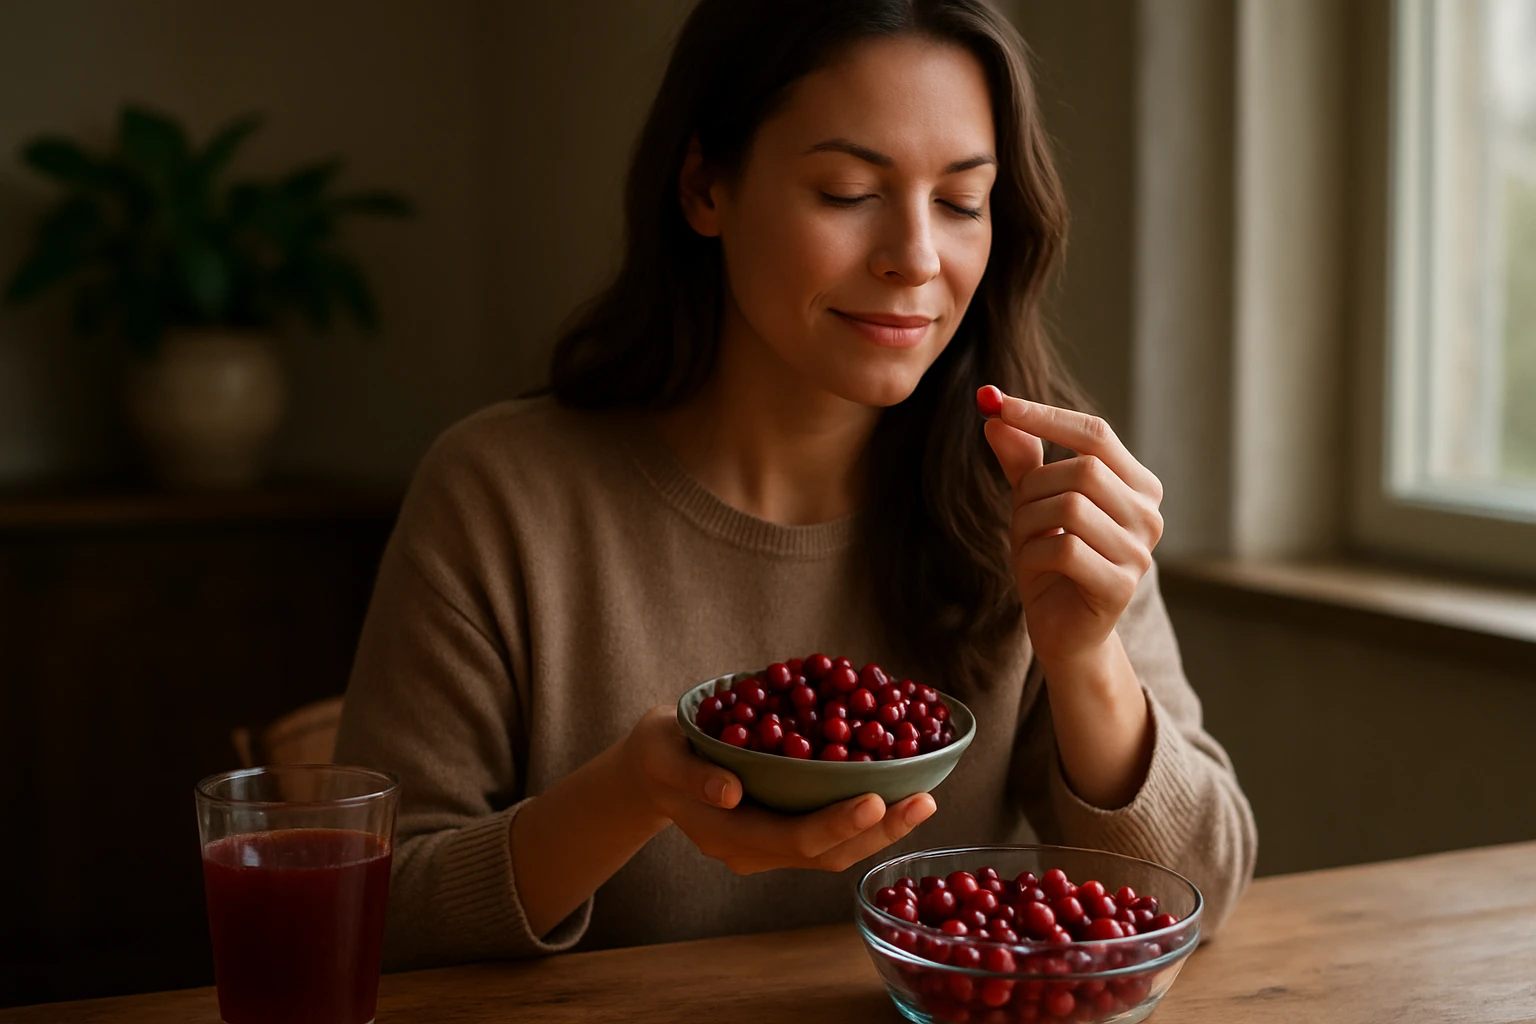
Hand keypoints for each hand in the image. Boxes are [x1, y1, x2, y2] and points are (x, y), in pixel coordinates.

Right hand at [622, 706, 935, 874]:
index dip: (836, 823)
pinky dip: (866, 820)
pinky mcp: (782, 831)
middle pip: (826, 854)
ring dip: (883, 830)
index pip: (792, 838)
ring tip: (924, 801)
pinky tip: (898, 794)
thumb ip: (693, 775)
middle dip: (879, 830)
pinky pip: (829, 836)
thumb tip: (731, 790)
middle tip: (924, 800)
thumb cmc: (658, 752)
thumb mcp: (661, 752)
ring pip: (834, 852)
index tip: (876, 799)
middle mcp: (754, 851)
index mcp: (726, 834)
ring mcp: (769, 847)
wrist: (652, 769)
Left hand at [982, 391, 1164, 671]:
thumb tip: (995, 413)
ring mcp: (1139, 552)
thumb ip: (1022, 460)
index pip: (1095, 434)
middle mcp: (1148, 515)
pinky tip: (1036, 569)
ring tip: (1030, 545)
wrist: (1064, 630)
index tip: (997, 403)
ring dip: (1030, 524)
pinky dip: (1033, 556)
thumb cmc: (1052, 561)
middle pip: (1082, 470)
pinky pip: (1063, 550)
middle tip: (1021, 516)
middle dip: (1033, 489)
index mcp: (1138, 485)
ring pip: (1070, 508)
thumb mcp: (1033, 503)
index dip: (1044, 415)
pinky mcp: (1119, 587)